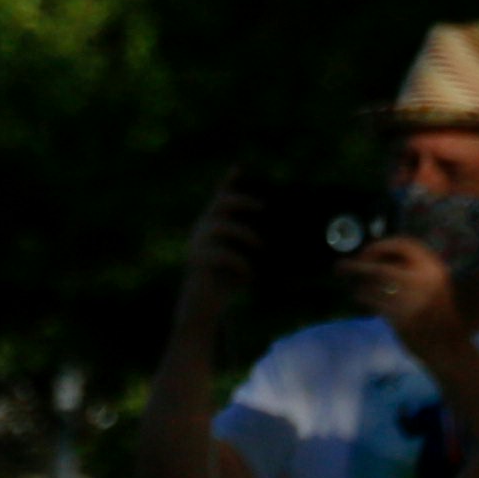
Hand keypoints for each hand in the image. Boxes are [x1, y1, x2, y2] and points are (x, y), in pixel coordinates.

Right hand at [171, 179, 263, 340]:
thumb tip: (281, 235)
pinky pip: (223, 254)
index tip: (240, 166)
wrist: (202, 310)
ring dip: (245, 234)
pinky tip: (250, 274)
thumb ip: (252, 244)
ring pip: (220, 226)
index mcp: (211, 227)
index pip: (219, 198)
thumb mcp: (242, 259)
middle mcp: (201, 231)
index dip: (228, 181)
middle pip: (220, 204)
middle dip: (242, 200)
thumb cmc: (225, 283)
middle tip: (262, 206)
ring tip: (261, 246)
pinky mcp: (198, 263)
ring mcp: (197, 245)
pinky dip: (241, 263)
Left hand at [337, 234, 457, 346]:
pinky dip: (361, 295)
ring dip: (356, 280)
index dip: (382, 245)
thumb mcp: (434, 283)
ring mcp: (411, 298)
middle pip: (382, 265)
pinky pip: (373, 300)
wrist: (449, 346)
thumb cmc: (439, 314)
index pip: (405, 244)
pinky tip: (356, 295)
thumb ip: (413, 268)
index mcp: (434, 268)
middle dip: (359, 263)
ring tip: (344, 278)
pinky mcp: (401, 316)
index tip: (368, 251)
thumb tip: (377, 256)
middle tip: (343, 265)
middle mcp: (424, 279)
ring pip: (374, 284)